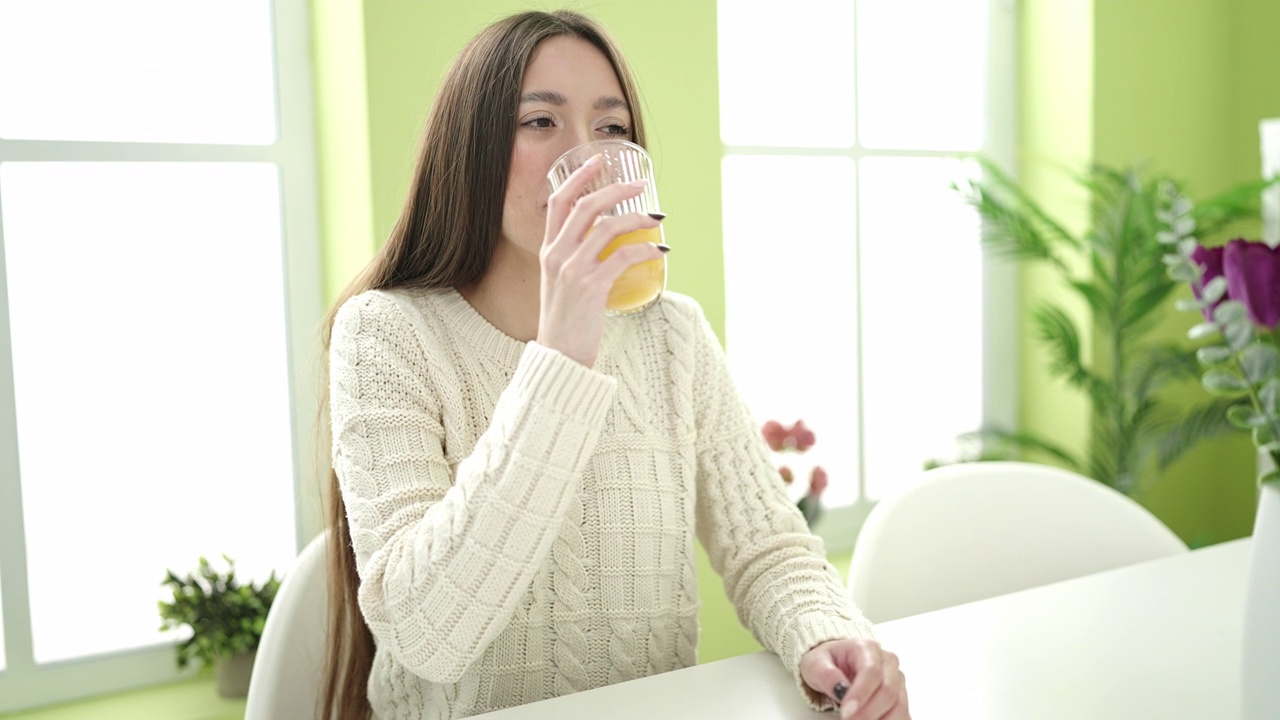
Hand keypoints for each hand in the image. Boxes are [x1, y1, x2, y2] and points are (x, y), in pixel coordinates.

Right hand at [537, 155, 664, 366]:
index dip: (578, 178)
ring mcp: (572, 270)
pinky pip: (623, 256)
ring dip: (637, 218)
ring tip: (656, 218)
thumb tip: (609, 247)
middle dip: (615, 189)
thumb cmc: (566, 323)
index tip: (597, 161)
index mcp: (548, 251)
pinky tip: (658, 251)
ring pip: (608, 227)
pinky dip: (645, 249)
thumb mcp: (560, 285)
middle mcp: (557, 255)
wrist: (559, 358)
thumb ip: (575, 262)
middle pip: (586, 206)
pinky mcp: (591, 287)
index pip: (559, 202)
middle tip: (640, 185)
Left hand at [799, 638, 908, 719]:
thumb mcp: (816, 664)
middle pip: (888, 690)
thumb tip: (840, 689)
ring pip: (899, 704)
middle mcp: (887, 662)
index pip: (871, 671)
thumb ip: (827, 675)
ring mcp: (896, 679)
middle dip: (869, 712)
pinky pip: (902, 714)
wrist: (835, 662)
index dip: (861, 694)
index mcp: (866, 648)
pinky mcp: (899, 696)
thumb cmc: (827, 661)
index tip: (846, 712)